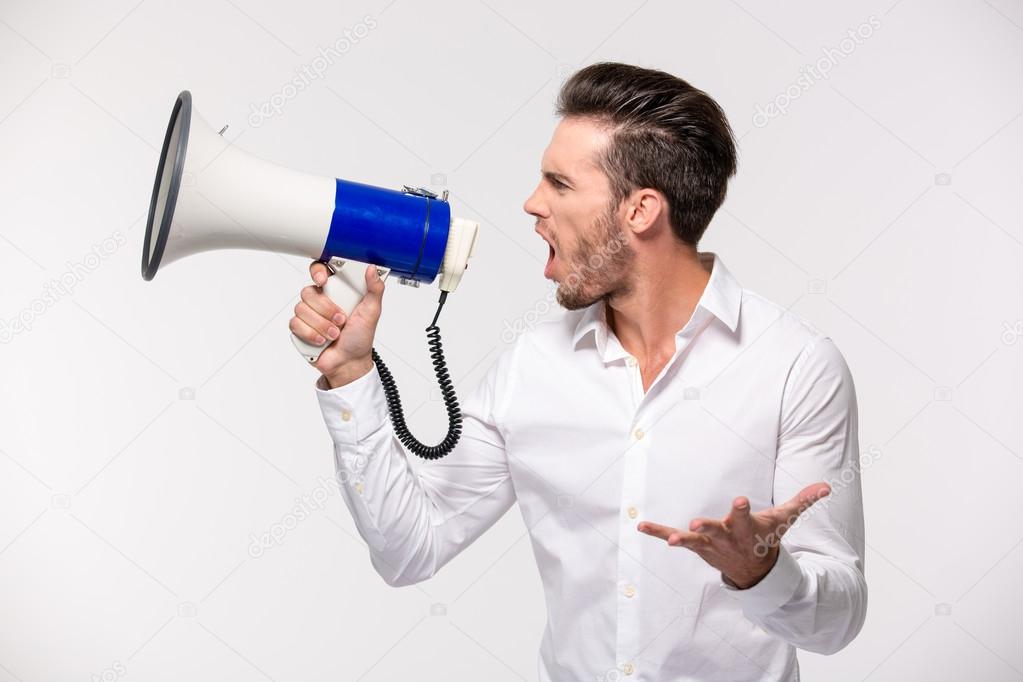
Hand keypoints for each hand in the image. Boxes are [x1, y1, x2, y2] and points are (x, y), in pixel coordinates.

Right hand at [288, 261, 385, 385]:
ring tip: (335, 334)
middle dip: (326, 309)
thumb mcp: (372, 311)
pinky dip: (311, 334)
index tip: (323, 282)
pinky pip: (295, 324)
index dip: (317, 272)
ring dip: (322, 325)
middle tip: (341, 320)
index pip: (319, 271)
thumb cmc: (360, 337)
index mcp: (336, 291)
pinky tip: (322, 340)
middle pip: (308, 292)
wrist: (349, 362)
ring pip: (301, 309)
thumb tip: (372, 269)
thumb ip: (375, 289)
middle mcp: (319, 300)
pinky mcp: (299, 328)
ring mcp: (308, 314)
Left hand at [637, 482, 830, 588]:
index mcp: (748, 529)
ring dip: (681, 538)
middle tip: (698, 522)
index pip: (745, 517)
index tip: (739, 500)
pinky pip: (674, 538)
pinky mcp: (696, 546)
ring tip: (669, 538)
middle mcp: (728, 538)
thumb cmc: (766, 537)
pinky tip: (642, 525)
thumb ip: (804, 500)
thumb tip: (828, 486)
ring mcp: (710, 545)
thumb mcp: (785, 519)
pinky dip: (658, 532)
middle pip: (718, 532)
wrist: (755, 571)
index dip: (741, 510)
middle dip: (709, 527)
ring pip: (694, 541)